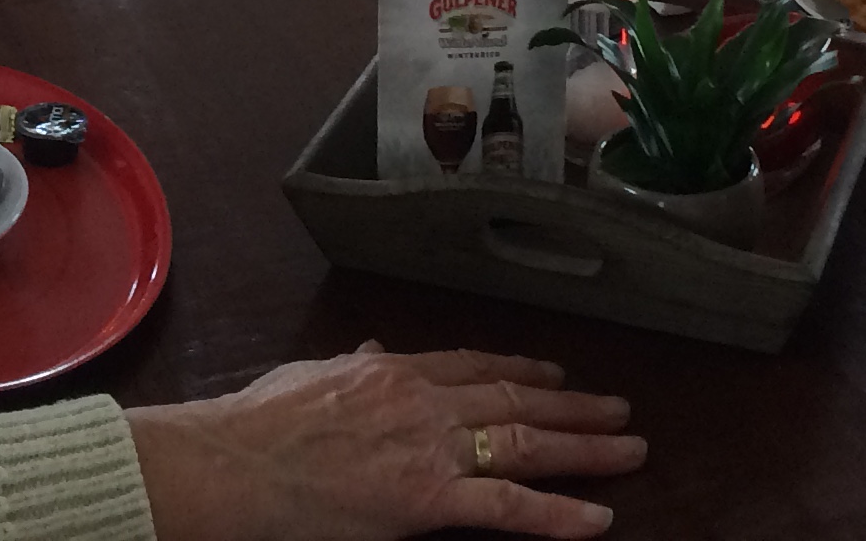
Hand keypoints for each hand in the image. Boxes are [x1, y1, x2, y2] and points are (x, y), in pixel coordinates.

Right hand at [128, 344, 640, 540]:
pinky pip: (507, 507)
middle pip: (515, 401)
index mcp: (394, 370)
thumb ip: (349, 362)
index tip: (556, 376)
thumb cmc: (259, 424)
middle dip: (574, 407)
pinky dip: (557, 514)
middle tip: (620, 410)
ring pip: (526, 444)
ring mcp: (430, 448)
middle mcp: (424, 401)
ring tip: (630, 450)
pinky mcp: (428, 499)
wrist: (235, 462)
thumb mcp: (309, 375)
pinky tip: (596, 518)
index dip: (522, 372)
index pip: (474, 366)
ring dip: (585, 448)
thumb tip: (369, 347)